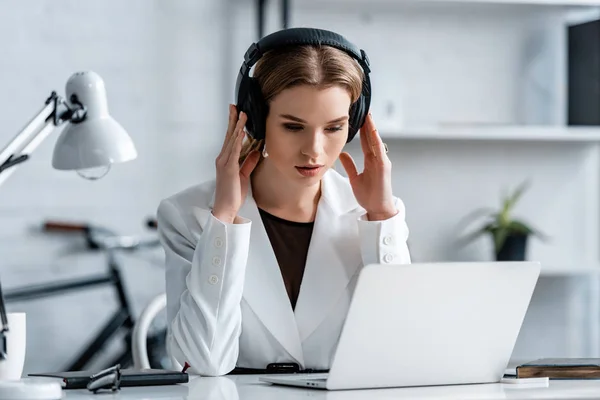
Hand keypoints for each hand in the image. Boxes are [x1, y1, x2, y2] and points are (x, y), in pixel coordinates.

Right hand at [212, 105, 260, 223]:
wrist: (225, 208)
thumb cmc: (233, 193)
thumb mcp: (244, 175)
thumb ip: (248, 162)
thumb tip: (255, 151)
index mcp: (226, 159)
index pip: (229, 138)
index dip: (233, 125)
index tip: (236, 113)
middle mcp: (222, 158)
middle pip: (228, 135)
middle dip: (232, 120)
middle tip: (235, 106)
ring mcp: (224, 163)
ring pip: (231, 140)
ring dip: (237, 126)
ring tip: (242, 114)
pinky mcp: (228, 169)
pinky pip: (233, 151)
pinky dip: (237, 140)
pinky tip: (241, 132)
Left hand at [339, 113, 396, 220]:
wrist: (378, 209)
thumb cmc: (369, 195)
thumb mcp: (355, 178)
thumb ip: (350, 165)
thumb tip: (342, 154)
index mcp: (371, 161)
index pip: (366, 141)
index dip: (362, 129)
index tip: (357, 117)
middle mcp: (377, 159)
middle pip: (371, 138)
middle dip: (367, 124)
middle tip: (363, 109)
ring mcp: (382, 162)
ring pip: (376, 141)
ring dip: (372, 128)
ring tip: (368, 115)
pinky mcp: (384, 167)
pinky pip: (379, 151)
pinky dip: (376, 140)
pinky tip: (372, 131)